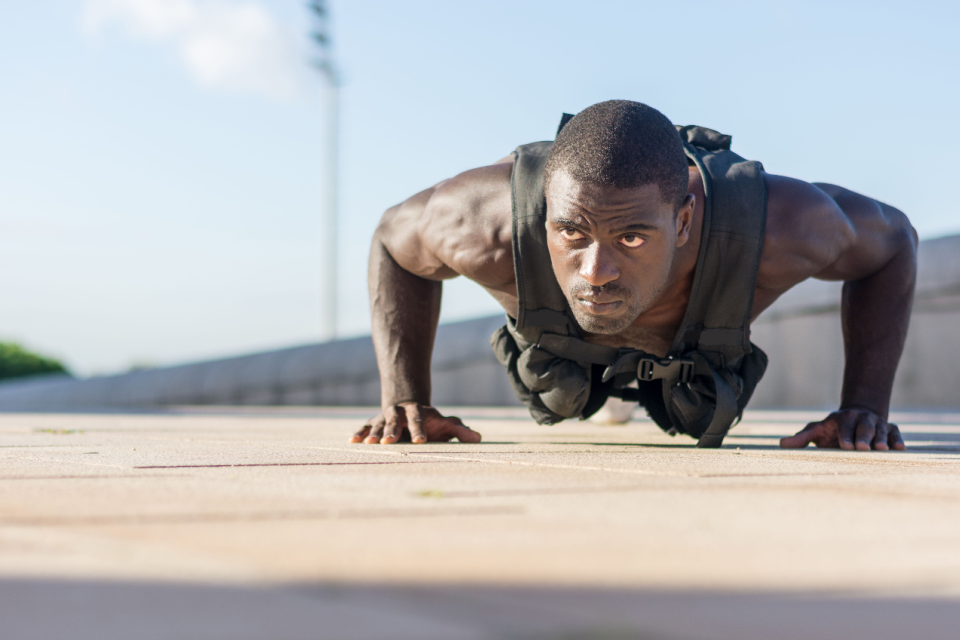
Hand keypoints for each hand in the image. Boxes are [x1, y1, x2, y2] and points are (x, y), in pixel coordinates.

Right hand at [350, 403, 481, 444]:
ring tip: (368, 445)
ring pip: (378, 424)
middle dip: (391, 432)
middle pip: (395, 422)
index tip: (420, 442)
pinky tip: (352, 442)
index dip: (419, 431)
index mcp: (418, 413)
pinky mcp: (374, 423)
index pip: (419, 421)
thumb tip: (479, 439)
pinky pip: (365, 428)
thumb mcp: (447, 423)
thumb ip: (461, 431)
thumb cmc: (431, 420)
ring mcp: (385, 417)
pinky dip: (359, 434)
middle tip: (388, 443)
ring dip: (373, 434)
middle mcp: (399, 413)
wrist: (408, 403)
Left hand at [780, 408, 904, 450]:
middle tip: (863, 449)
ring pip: (880, 430)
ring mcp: (877, 424)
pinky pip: (896, 434)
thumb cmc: (832, 429)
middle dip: (863, 438)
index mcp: (842, 419)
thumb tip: (780, 445)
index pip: (844, 427)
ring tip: (882, 449)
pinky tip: (900, 449)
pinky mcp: (890, 430)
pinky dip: (898, 440)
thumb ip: (801, 438)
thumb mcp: (816, 430)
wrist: (857, 415)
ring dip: (881, 439)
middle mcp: (861, 419)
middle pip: (864, 428)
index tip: (845, 446)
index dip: (845, 435)